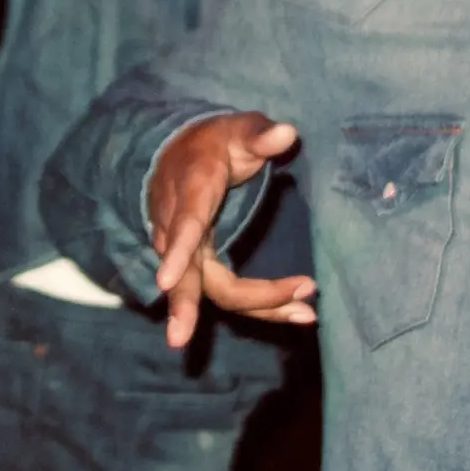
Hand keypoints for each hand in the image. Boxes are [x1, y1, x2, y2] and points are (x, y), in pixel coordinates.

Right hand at [145, 112, 314, 347]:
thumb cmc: (215, 144)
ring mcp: (187, 253)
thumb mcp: (238, 130)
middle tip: (180, 340)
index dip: (179, 250)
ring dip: (258, 306)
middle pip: (185, 274)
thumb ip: (260, 134)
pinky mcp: (201, 267)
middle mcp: (181, 228)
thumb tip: (288, 133)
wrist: (180, 156)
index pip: (185, 223)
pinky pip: (228, 292)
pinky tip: (297, 314)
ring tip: (304, 314)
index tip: (165, 281)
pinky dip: (262, 306)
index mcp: (191, 191)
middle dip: (184, 306)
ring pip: (215, 290)